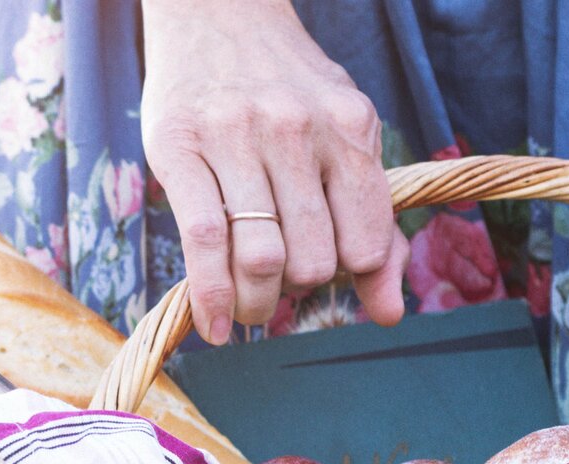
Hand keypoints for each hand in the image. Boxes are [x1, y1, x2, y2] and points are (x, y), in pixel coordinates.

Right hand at [141, 0, 408, 344]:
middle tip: (282, 282)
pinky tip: (216, 327)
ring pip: (261, 257)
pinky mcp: (178, 145)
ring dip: (258, 304)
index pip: (366, 243)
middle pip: (312, 259)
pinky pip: (202, 241)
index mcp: (351, 127)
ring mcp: (236, 134)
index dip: (347, 274)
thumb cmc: (289, 92)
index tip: (325, 270)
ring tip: (251, 307)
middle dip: (299, 289)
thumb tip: (389, 315)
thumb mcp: (346, 140)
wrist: (216, 10)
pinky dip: (211, 299)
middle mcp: (297, 128)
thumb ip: (373, 226)